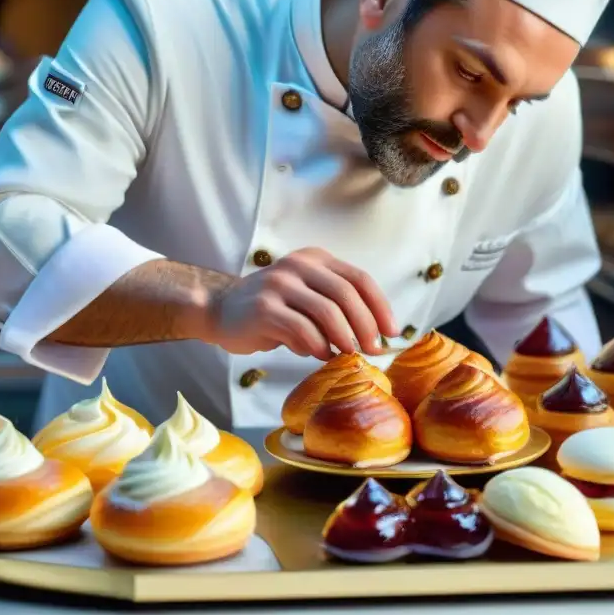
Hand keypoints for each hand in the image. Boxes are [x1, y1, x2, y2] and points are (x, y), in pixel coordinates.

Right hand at [203, 248, 399, 359]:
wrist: (221, 309)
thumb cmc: (274, 308)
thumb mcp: (307, 296)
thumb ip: (336, 307)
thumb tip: (376, 336)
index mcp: (315, 259)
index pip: (359, 278)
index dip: (380, 306)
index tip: (392, 331)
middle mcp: (299, 265)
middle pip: (347, 294)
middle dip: (367, 326)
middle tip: (374, 349)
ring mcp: (279, 285)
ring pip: (327, 312)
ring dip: (345, 338)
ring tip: (350, 355)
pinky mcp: (264, 308)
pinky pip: (302, 330)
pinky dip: (318, 346)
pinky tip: (321, 355)